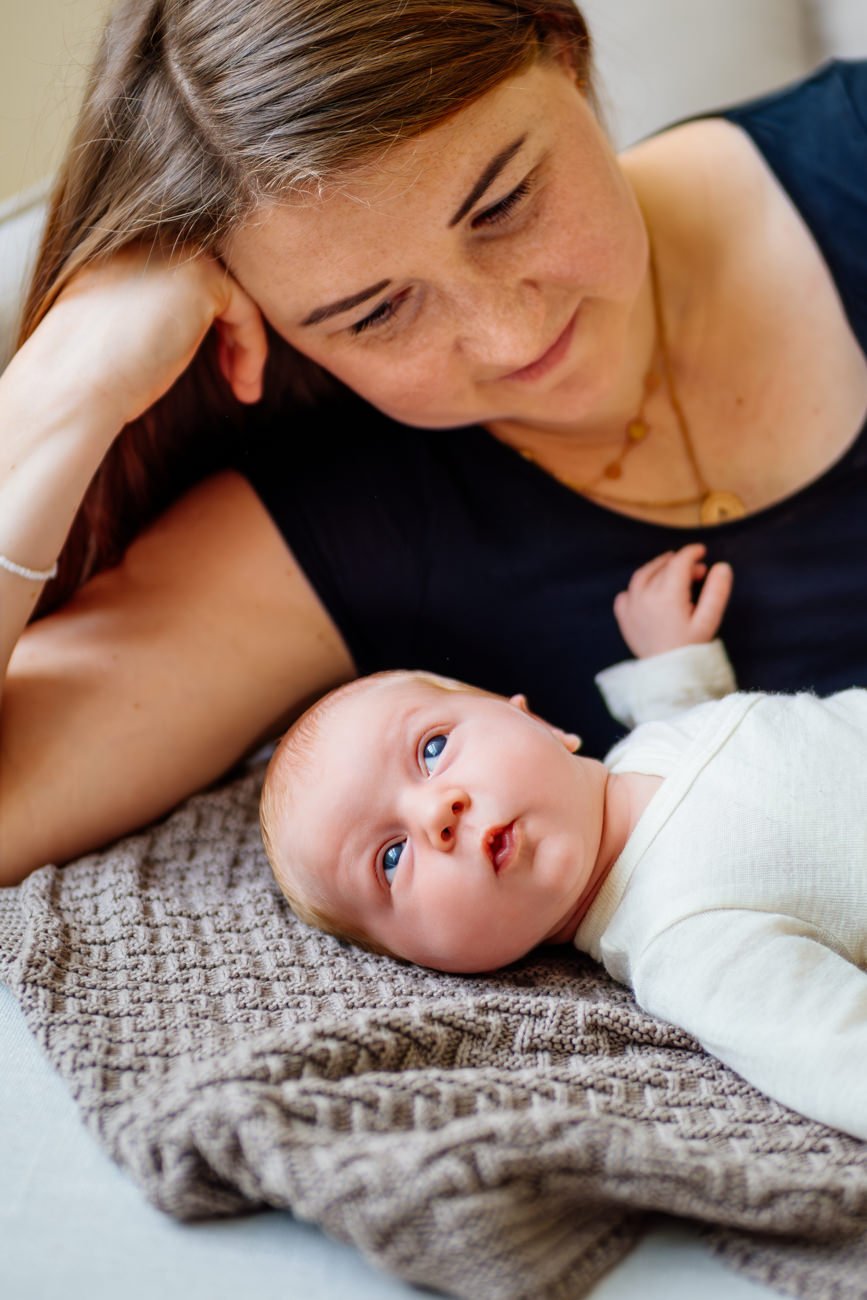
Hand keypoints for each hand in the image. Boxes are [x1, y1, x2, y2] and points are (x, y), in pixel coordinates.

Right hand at [44, 245, 267, 428]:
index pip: (186, 277)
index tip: (216, 366)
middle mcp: (151, 239)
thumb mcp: (123, 329)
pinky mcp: (203, 277)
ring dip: (246, 346)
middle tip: (236, 378)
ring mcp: (177, 252)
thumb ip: (155, 313)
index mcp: (123, 248)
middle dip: (231, 333)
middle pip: (215, 282)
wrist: (74, 380)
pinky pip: (246, 312)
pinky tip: (243, 385)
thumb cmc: (89, 373)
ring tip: (244, 390)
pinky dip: (252, 350)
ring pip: (233, 297)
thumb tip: (186, 329)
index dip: (206, 322)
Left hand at [613, 543, 732, 657]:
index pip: (679, 562)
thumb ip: (717, 591)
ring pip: (642, 575)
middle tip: (697, 571)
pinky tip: (649, 591)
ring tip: (672, 570)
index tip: (702, 551)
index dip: (692, 553)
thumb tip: (721, 566)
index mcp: (667, 594)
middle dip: (680, 563)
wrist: (668, 675)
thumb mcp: (708, 620)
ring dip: (658, 568)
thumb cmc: (691, 648)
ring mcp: (630, 606)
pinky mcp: (623, 617)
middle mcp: (644, 595)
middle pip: (662, 567)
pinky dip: (638, 587)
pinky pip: (627, 593)